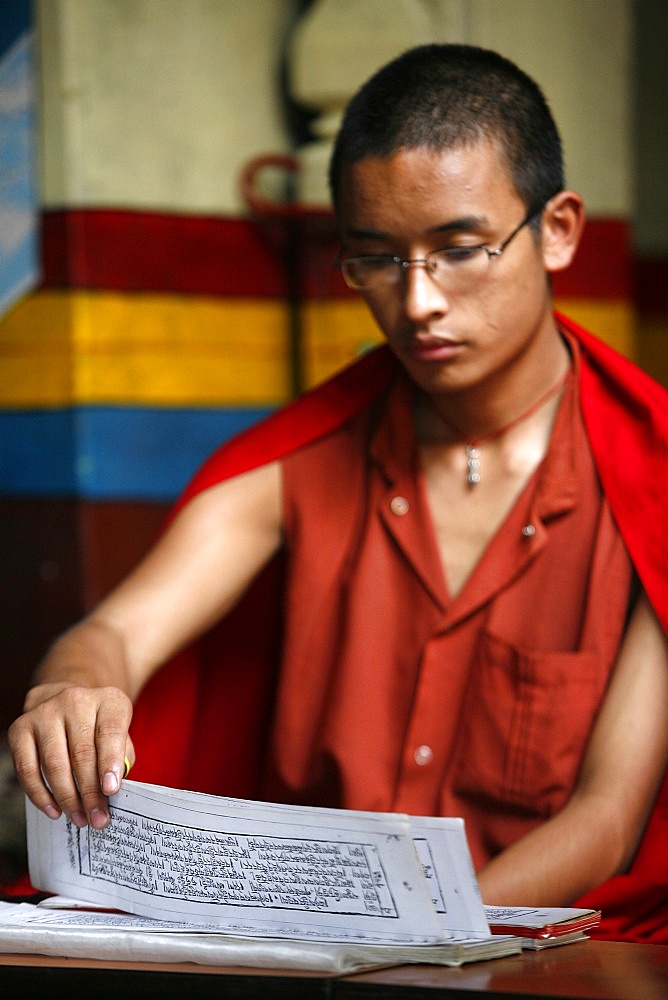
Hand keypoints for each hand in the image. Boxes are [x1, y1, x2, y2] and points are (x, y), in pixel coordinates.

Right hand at [8, 683, 134, 829]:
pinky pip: (28, 768)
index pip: (110, 731)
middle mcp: (75, 700)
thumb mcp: (121, 735)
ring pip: (54, 763)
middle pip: (82, 752)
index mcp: (108, 700)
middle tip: (97, 818)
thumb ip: (120, 759)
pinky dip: (40, 794)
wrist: (68, 705)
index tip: (111, 791)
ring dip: (67, 797)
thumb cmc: (99, 729)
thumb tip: (109, 793)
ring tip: (79, 817)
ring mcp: (45, 712)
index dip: (110, 762)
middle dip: (90, 792)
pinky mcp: (20, 728)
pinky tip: (54, 810)